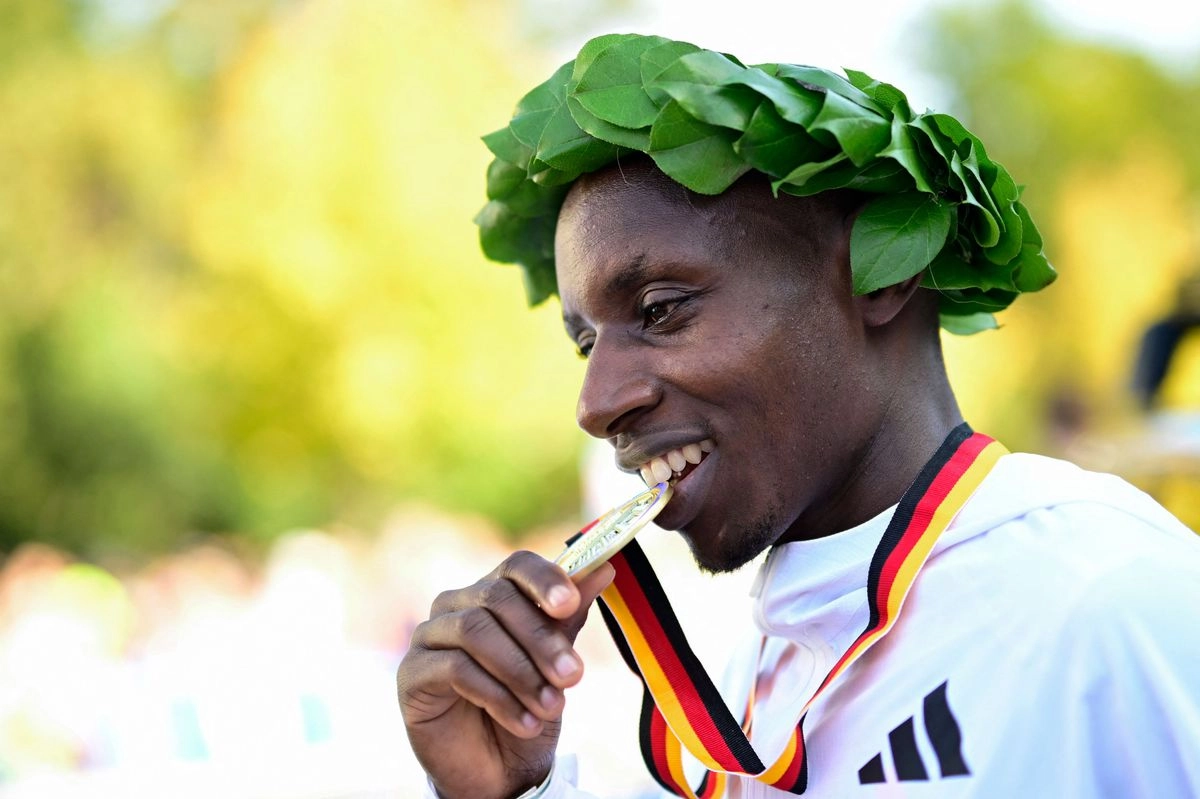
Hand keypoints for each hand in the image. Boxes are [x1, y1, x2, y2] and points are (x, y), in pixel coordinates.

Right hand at [397, 550, 614, 798]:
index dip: (544, 579)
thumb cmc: (526, 706)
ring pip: (476, 631)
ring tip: (553, 707)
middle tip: (574, 676)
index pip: (516, 566)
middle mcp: (456, 605)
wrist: (497, 770)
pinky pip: (455, 669)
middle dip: (541, 638)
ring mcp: (429, 635)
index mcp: (493, 593)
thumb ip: (570, 617)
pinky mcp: (412, 672)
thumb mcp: (554, 663)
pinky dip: (498, 696)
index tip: (570, 605)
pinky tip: (524, 722)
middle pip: (498, 597)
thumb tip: (604, 568)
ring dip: (521, 671)